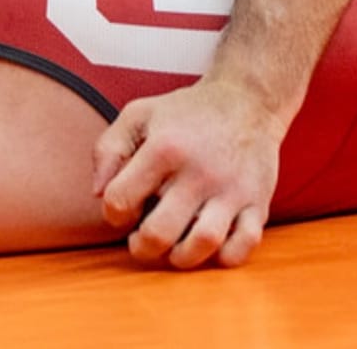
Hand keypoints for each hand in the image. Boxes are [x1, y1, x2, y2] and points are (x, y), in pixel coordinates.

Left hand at [91, 77, 283, 269]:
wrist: (248, 100)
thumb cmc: (187, 112)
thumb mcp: (139, 114)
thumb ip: (108, 148)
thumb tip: (98, 194)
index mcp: (164, 148)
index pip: (120, 201)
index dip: (114, 213)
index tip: (126, 206)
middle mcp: (198, 171)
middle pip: (159, 233)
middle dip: (142, 247)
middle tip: (143, 237)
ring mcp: (232, 189)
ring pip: (203, 244)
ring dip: (181, 257)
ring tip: (174, 246)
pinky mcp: (258, 202)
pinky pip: (245, 245)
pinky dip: (225, 256)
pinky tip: (212, 244)